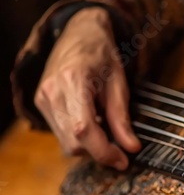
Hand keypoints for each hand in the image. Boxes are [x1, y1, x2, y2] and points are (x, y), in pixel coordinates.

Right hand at [34, 7, 140, 169]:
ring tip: (106, 127)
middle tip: (121, 149)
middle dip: (99, 152)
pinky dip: (80, 137)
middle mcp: (52, 93)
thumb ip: (123, 118)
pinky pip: (61, 134)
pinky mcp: (41, 104)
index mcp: (73, 82)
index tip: (122, 160)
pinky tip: (92, 121)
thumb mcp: (119, 84)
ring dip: (90, 146)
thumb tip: (131, 147)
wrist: (79, 34)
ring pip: (66, 143)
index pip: (84, 130)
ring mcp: (43, 99)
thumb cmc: (102, 55)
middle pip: (73, 143)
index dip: (104, 152)